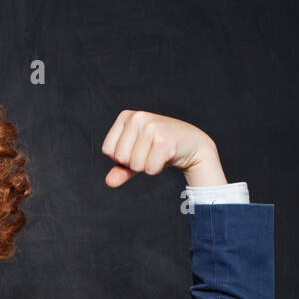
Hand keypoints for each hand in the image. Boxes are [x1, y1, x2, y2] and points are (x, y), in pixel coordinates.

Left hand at [101, 111, 226, 187]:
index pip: (107, 150)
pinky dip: (156, 168)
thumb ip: (120, 169)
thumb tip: (109, 182)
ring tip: (157, 153)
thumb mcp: (136, 156)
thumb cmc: (159, 148)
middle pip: (121, 158)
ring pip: (135, 164)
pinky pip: (149, 168)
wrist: (191, 143)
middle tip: (149, 152)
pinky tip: (166, 156)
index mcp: (126, 117)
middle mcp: (137, 117)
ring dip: (147, 166)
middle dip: (134, 163)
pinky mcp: (164, 140)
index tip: (137, 149)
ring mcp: (151, 127)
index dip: (121, 158)